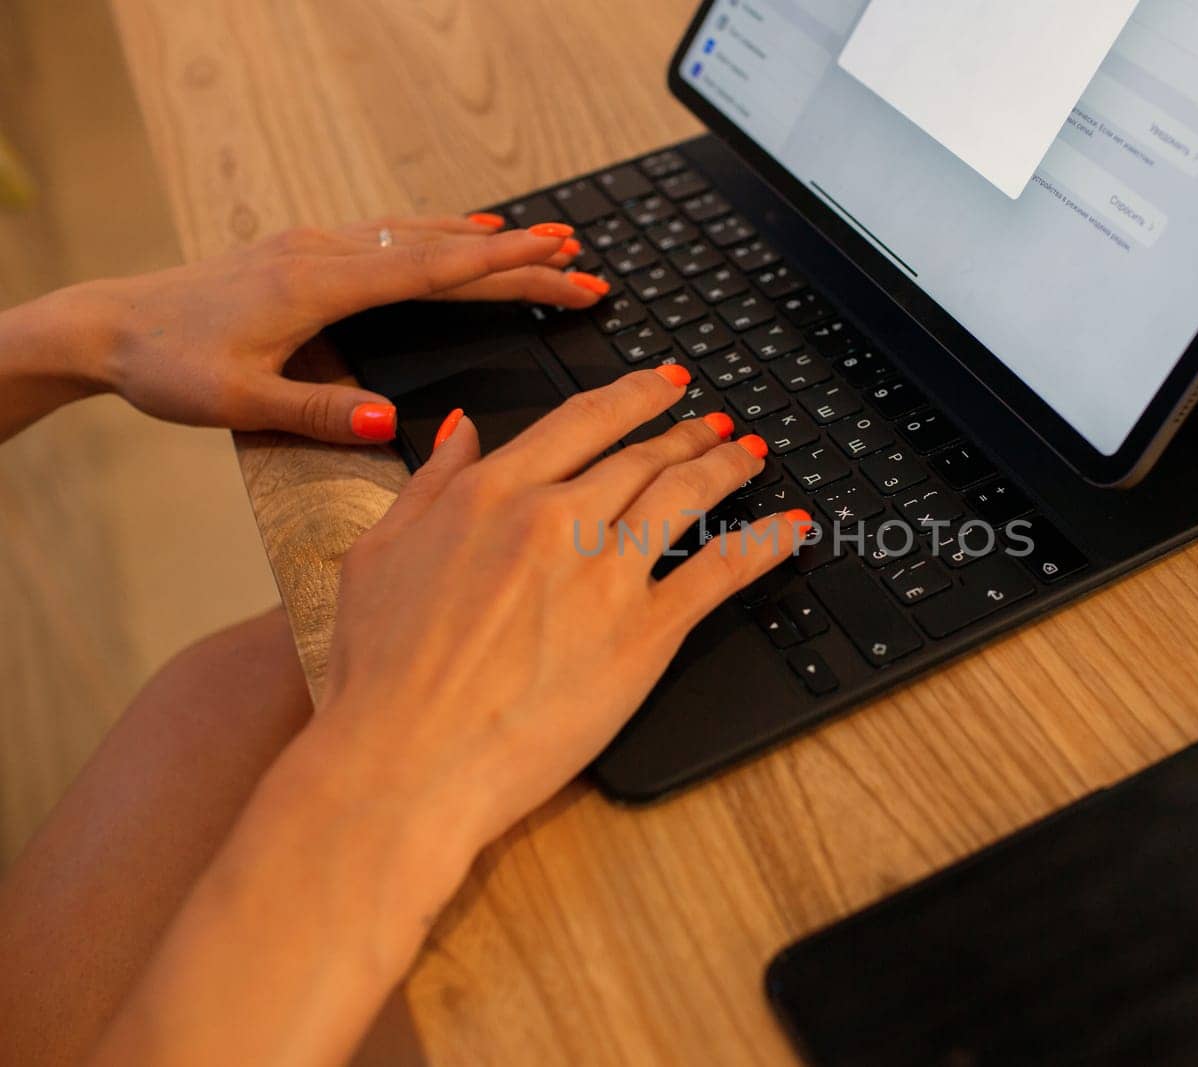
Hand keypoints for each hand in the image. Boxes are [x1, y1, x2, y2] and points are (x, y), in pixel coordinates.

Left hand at [72, 215, 610, 442]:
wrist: (108, 325)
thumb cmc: (170, 366)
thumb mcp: (241, 404)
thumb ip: (323, 413)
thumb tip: (398, 423)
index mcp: (319, 286)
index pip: (432, 272)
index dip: (504, 269)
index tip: (561, 262)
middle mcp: (324, 254)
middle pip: (441, 250)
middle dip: (517, 257)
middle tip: (583, 262)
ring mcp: (313, 246)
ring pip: (417, 233)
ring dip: (484, 239)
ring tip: (544, 240)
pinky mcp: (302, 251)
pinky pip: (388, 233)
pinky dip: (436, 233)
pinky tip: (457, 234)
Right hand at [314, 366, 812, 850]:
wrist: (401, 762)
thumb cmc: (380, 676)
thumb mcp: (378, 554)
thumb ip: (428, 482)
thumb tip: (460, 430)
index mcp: (493, 494)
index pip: (582, 422)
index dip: (634, 396)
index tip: (663, 384)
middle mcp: (555, 519)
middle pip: (642, 457)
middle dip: (687, 433)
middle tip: (716, 423)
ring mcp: (605, 573)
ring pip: (685, 496)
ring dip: (727, 468)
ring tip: (750, 457)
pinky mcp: (644, 632)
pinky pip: (720, 572)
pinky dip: (764, 543)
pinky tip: (790, 527)